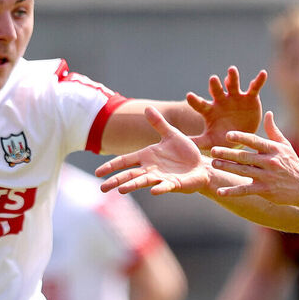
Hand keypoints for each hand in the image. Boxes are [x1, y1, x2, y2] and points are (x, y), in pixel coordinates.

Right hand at [97, 106, 211, 194]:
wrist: (201, 166)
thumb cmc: (185, 152)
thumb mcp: (172, 134)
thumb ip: (159, 124)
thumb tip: (147, 108)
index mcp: (147, 156)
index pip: (125, 161)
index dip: (112, 166)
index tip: (97, 172)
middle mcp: (151, 169)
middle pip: (129, 175)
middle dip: (115, 181)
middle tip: (102, 188)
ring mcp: (161, 178)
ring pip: (143, 181)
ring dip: (132, 185)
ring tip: (120, 190)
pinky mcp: (174, 184)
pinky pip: (165, 187)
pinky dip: (160, 189)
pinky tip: (153, 191)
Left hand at [186, 66, 266, 150]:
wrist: (242, 138)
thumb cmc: (223, 139)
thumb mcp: (211, 141)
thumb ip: (199, 141)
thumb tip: (185, 144)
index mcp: (210, 110)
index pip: (200, 104)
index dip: (195, 101)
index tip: (189, 96)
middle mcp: (222, 101)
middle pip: (217, 91)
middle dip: (215, 85)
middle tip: (213, 79)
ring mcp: (236, 98)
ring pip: (233, 85)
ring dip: (232, 77)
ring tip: (232, 70)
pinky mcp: (250, 98)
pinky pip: (254, 87)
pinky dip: (259, 80)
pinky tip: (263, 73)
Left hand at [209, 112, 298, 204]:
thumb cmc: (292, 164)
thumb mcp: (285, 146)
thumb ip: (273, 130)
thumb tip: (267, 113)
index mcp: (274, 149)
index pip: (255, 141)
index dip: (241, 138)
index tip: (227, 135)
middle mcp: (270, 162)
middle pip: (245, 157)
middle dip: (228, 153)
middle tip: (213, 150)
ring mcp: (267, 177)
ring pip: (243, 172)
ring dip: (227, 168)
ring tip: (214, 164)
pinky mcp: (265, 190)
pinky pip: (246, 190)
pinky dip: (233, 192)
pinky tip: (220, 192)